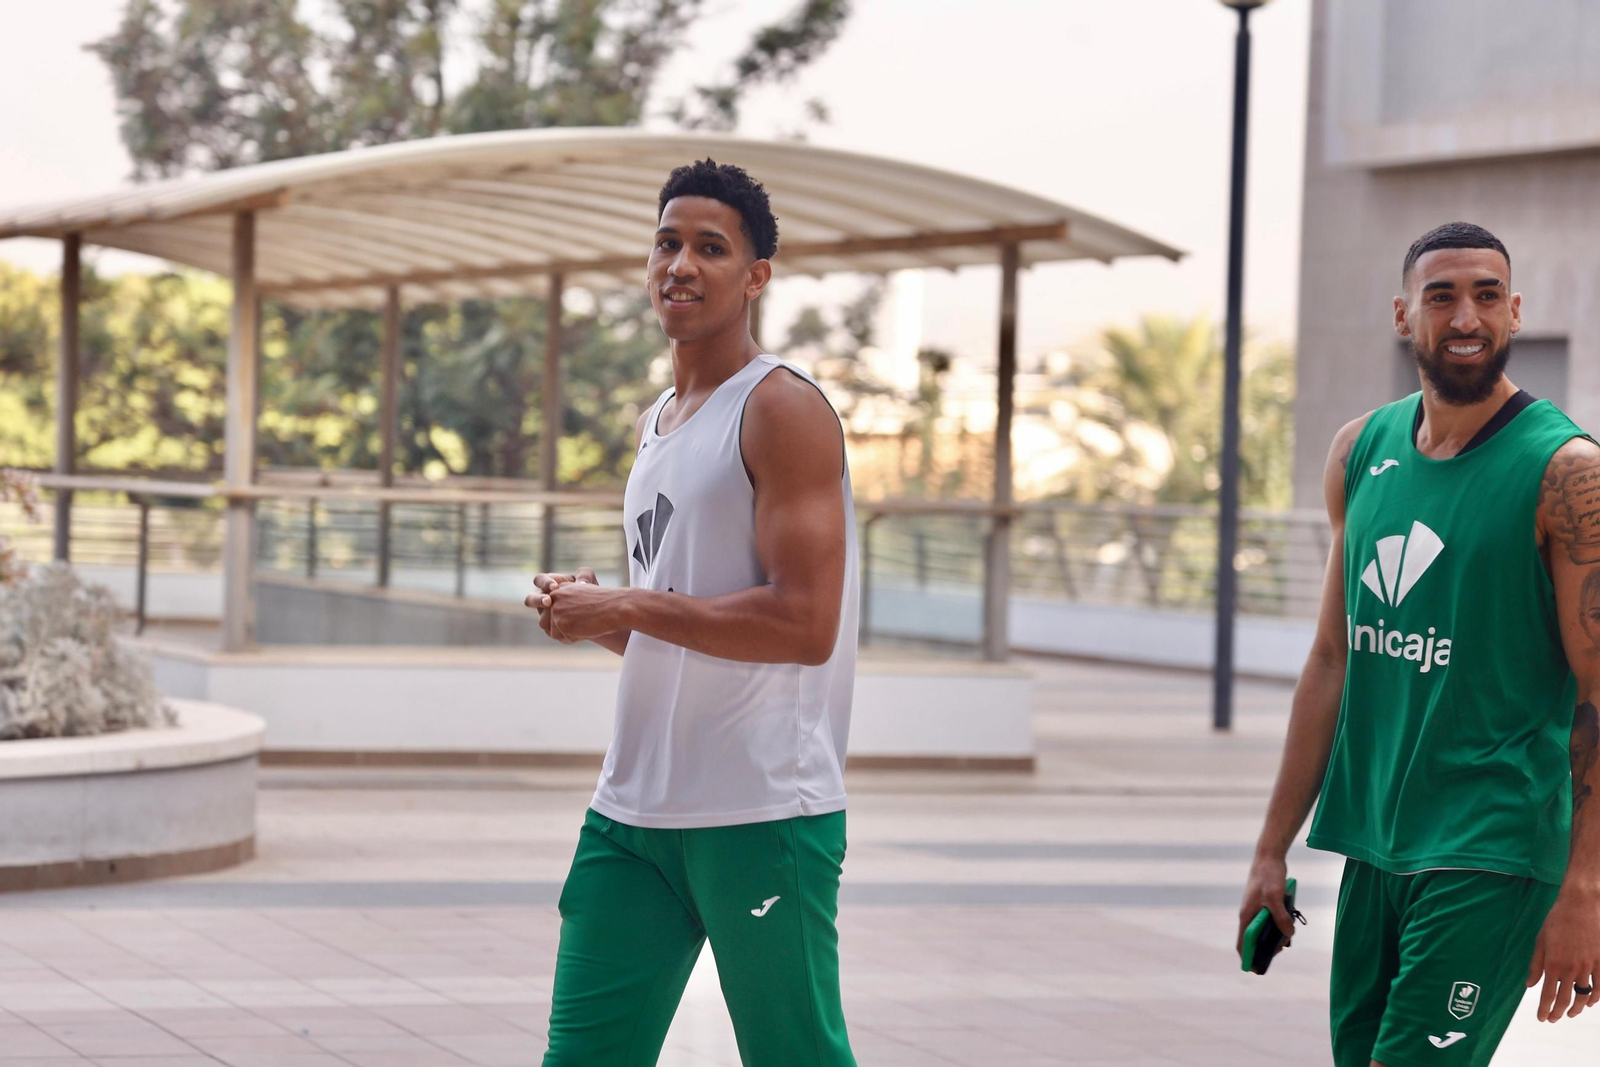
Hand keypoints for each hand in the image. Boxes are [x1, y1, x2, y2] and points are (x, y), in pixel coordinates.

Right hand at [526, 568, 597, 642]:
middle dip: (538, 601)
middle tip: (548, 602)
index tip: (554, 586)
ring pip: (539, 617)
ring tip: (554, 618)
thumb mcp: (588, 579)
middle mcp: (543, 599)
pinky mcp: (553, 627)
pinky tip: (567, 630)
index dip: (544, 583)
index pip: (539, 580)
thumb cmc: (587, 588)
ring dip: (545, 619)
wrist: (593, 608)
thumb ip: (584, 576)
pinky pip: (549, 630)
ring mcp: (546, 614)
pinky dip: (556, 630)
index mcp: (548, 583)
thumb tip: (581, 583)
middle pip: (531, 599)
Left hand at [538, 571, 628, 642]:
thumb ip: (566, 605)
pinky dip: (574, 638)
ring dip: (567, 634)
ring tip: (585, 626)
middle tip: (580, 625)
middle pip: (544, 623)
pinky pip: (563, 638)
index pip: (549, 611)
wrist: (617, 607)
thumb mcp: (582, 598)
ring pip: (552, 632)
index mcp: (560, 589)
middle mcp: (554, 597)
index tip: (578, 619)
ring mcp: (556, 609)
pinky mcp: (560, 622)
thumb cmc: (606, 604)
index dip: (561, 620)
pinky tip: (587, 629)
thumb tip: (550, 624)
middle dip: (560, 629)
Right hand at [1237, 853, 1294, 959]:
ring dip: (1273, 937)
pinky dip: (1277, 927)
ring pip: (1262, 930)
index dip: (1247, 957)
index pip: (1242, 943)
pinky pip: (1269, 921)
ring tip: (1286, 939)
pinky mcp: (1264, 905)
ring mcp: (1256, 910)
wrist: (1269, 857)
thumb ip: (1281, 918)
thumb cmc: (1268, 876)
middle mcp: (1248, 914)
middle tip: (1280, 949)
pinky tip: (1288, 926)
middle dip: (1265, 948)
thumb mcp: (1275, 898)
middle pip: (1253, 939)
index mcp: (1246, 916)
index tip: (1256, 969)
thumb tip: (1288, 935)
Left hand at [1526, 890, 1599, 1020]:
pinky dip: (1595, 998)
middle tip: (1553, 1019)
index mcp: (1552, 964)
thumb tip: (1530, 984)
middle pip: (1565, 999)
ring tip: (1570, 1013)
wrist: (1580, 906)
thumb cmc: (1557, 921)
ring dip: (1576, 1008)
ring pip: (1583, 996)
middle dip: (1558, 1012)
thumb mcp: (1540, 941)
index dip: (1545, 1009)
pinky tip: (1590, 1003)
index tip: (1542, 1018)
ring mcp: (1588, 966)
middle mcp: (1570, 969)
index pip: (1547, 995)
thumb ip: (1535, 965)